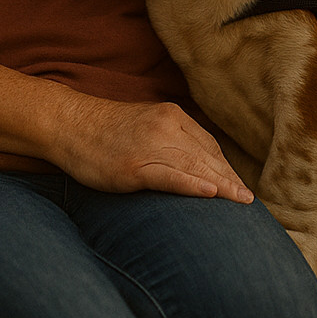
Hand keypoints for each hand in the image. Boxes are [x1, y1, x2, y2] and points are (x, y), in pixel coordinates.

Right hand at [51, 95, 254, 202]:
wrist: (68, 123)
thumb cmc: (105, 130)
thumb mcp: (145, 124)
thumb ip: (171, 137)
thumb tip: (196, 162)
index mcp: (172, 116)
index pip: (209, 146)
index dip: (227, 169)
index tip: (240, 187)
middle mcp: (166, 127)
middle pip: (207, 158)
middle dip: (230, 180)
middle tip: (248, 200)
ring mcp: (150, 146)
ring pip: (195, 167)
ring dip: (222, 186)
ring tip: (240, 201)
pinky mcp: (134, 166)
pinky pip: (170, 176)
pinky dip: (192, 185)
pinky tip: (211, 193)